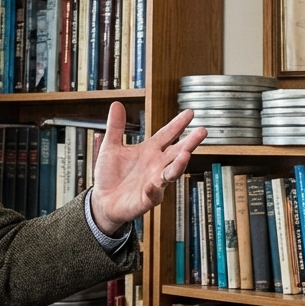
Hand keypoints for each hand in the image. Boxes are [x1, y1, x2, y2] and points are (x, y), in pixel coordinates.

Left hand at [89, 102, 205, 235]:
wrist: (102, 201)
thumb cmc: (109, 176)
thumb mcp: (111, 147)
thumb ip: (116, 127)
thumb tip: (116, 104)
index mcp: (149, 151)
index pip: (167, 135)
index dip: (178, 124)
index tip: (190, 113)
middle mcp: (155, 166)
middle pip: (176, 152)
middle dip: (190, 142)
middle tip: (202, 131)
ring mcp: (154, 182)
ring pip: (170, 173)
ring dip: (179, 165)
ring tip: (186, 154)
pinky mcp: (146, 199)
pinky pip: (153, 194)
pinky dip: (154, 189)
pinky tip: (154, 184)